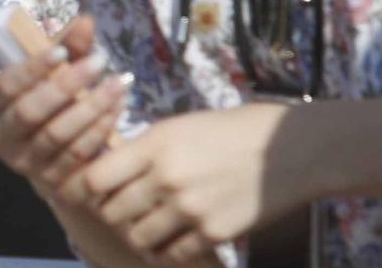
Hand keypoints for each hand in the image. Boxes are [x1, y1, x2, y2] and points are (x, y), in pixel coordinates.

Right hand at [0, 17, 130, 196]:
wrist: (49, 156)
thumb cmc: (47, 100)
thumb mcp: (51, 71)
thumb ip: (68, 46)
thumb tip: (87, 21)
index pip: (6, 85)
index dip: (32, 69)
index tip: (62, 51)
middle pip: (31, 112)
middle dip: (67, 86)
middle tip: (100, 62)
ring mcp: (23, 163)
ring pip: (57, 135)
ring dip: (91, 107)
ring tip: (119, 83)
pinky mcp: (49, 182)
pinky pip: (77, 156)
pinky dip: (100, 130)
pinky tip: (118, 108)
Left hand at [78, 102, 294, 263]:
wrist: (290, 148)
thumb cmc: (231, 131)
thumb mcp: (179, 126)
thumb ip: (143, 150)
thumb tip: (106, 172)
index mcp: (154, 144)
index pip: (96, 178)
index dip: (91, 187)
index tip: (99, 189)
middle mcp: (168, 177)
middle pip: (112, 213)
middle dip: (114, 213)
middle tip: (124, 210)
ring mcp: (191, 208)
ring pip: (138, 238)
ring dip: (140, 235)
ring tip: (150, 225)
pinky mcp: (214, 233)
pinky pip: (173, 254)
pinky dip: (169, 250)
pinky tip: (175, 238)